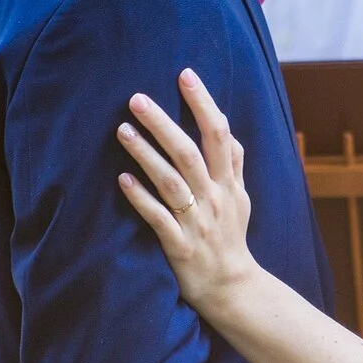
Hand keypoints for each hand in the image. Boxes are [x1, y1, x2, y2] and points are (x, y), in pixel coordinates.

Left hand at [114, 68, 258, 316]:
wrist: (232, 288)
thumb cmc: (231, 238)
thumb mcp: (241, 199)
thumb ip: (233, 165)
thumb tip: (228, 132)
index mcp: (228, 183)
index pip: (219, 134)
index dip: (203, 103)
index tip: (184, 74)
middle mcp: (215, 198)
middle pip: (190, 153)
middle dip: (164, 123)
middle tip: (136, 98)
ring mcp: (197, 222)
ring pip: (171, 182)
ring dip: (146, 154)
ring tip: (122, 129)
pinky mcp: (180, 246)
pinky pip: (158, 219)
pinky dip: (141, 199)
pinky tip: (122, 180)